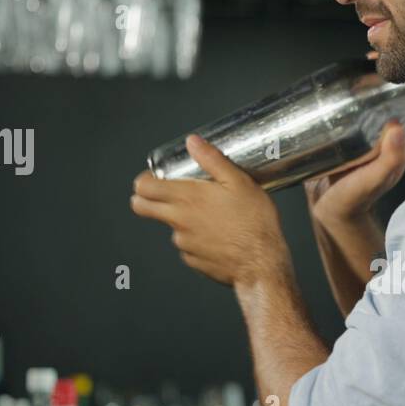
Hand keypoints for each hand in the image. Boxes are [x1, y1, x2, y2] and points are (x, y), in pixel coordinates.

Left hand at [131, 135, 290, 287]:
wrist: (262, 263)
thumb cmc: (254, 223)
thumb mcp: (239, 181)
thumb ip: (212, 159)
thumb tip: (194, 142)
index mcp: (187, 198)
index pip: (143, 188)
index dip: (144, 181)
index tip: (154, 179)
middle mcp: (179, 221)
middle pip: (142, 208)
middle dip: (146, 199)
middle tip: (163, 194)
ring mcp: (184, 243)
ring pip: (171, 227)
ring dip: (182, 220)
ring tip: (212, 216)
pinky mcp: (193, 260)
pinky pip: (188, 246)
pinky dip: (198, 240)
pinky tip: (220, 236)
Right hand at [304, 66, 404, 226]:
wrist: (327, 205)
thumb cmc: (354, 198)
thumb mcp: (373, 179)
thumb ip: (389, 159)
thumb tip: (398, 128)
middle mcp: (401, 129)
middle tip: (400, 51)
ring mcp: (382, 122)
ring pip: (398, 87)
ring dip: (394, 67)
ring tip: (380, 53)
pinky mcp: (362, 118)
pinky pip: (375, 90)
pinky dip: (373, 74)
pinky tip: (364, 63)